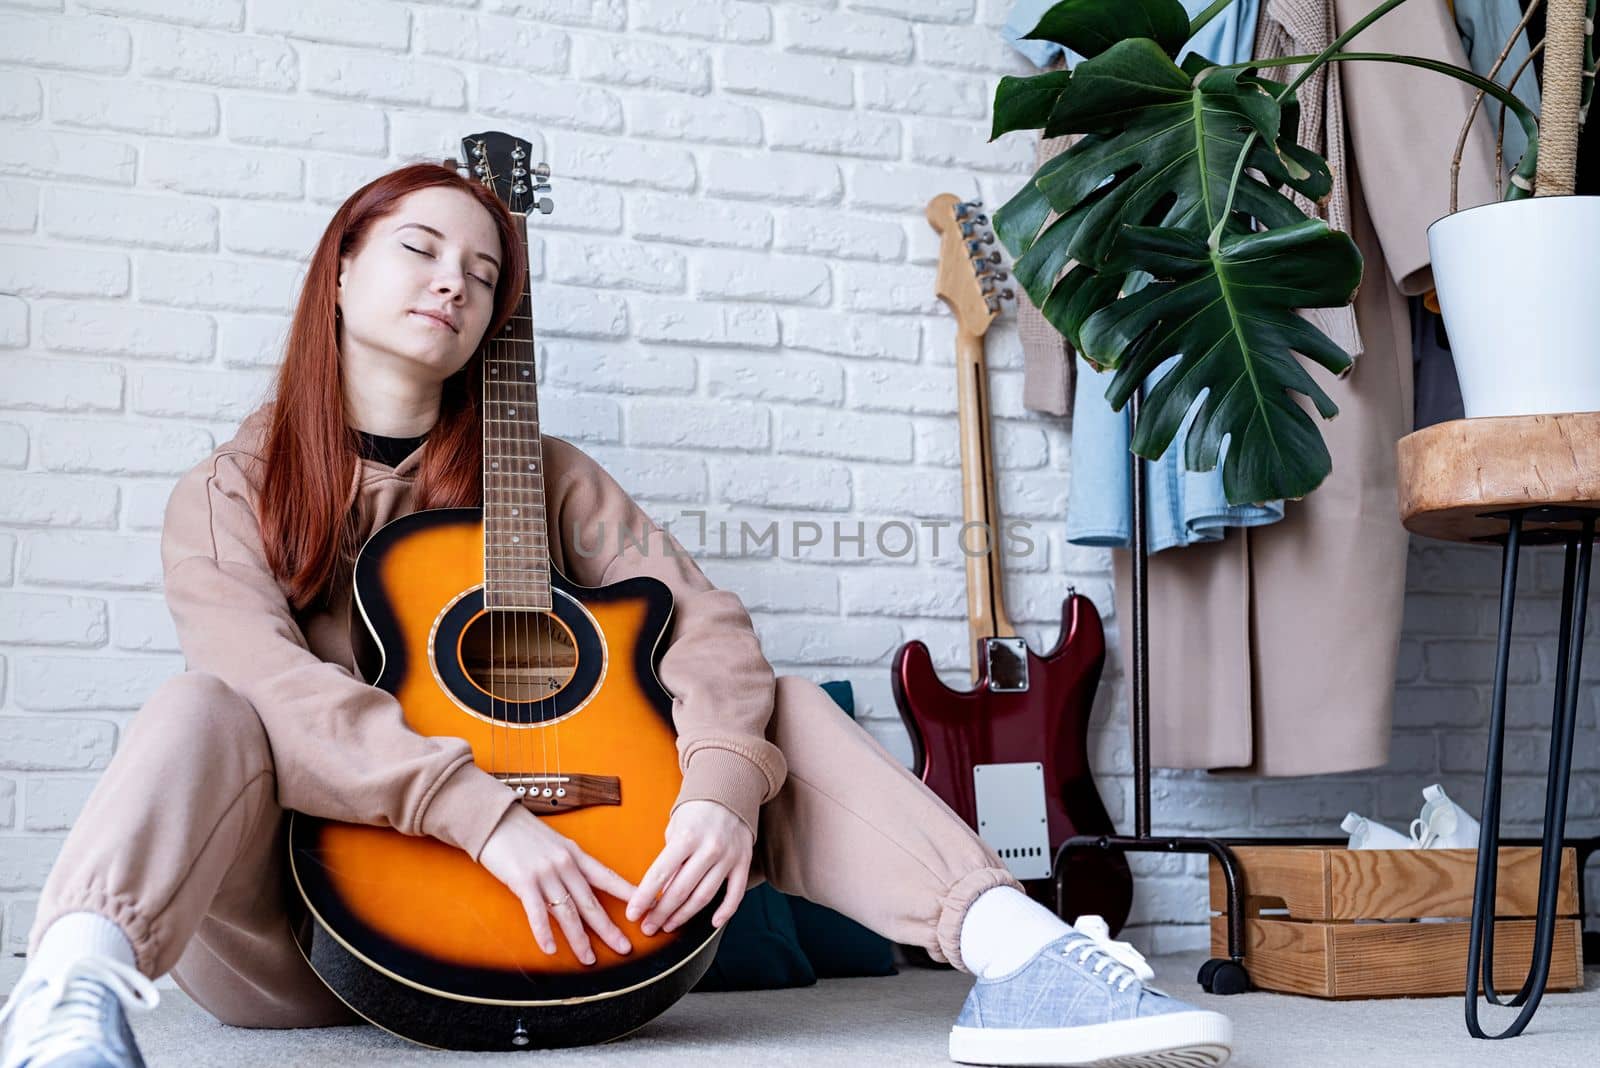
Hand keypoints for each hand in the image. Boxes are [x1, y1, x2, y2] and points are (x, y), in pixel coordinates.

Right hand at [477, 806, 636, 964]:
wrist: (495, 819)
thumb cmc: (523, 833)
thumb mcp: (555, 843)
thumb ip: (570, 863)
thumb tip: (583, 883)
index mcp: (576, 855)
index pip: (608, 877)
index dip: (629, 893)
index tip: (648, 905)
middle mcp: (565, 864)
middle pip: (591, 902)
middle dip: (609, 928)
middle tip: (624, 948)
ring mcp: (545, 873)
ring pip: (568, 912)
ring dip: (579, 939)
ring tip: (588, 959)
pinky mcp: (523, 881)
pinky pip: (537, 912)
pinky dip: (544, 933)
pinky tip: (550, 949)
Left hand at [626, 800, 753, 935]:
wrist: (730, 790)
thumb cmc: (695, 811)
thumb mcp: (674, 828)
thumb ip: (669, 859)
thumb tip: (662, 892)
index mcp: (687, 836)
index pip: (660, 873)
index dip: (644, 897)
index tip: (633, 914)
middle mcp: (709, 848)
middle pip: (681, 890)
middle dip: (661, 913)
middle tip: (648, 927)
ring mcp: (729, 857)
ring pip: (704, 896)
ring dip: (684, 916)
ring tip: (668, 926)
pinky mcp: (743, 862)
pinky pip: (736, 893)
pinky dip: (725, 911)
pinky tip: (712, 923)